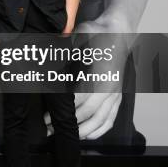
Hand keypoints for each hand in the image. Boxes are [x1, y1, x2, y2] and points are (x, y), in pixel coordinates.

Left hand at [44, 13, 129, 138]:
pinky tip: (88, 136)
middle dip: (70, 125)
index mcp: (103, 76)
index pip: (81, 101)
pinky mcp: (118, 95)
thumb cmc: (99, 32)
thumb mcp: (82, 34)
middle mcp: (112, 88)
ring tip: (65, 135)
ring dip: (83, 132)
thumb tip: (50, 57)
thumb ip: (67, 46)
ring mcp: (117, 93)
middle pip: (90, 115)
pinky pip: (111, 119)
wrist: (120, 30)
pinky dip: (100, 130)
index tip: (48, 118)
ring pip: (102, 121)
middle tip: (50, 130)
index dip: (64, 112)